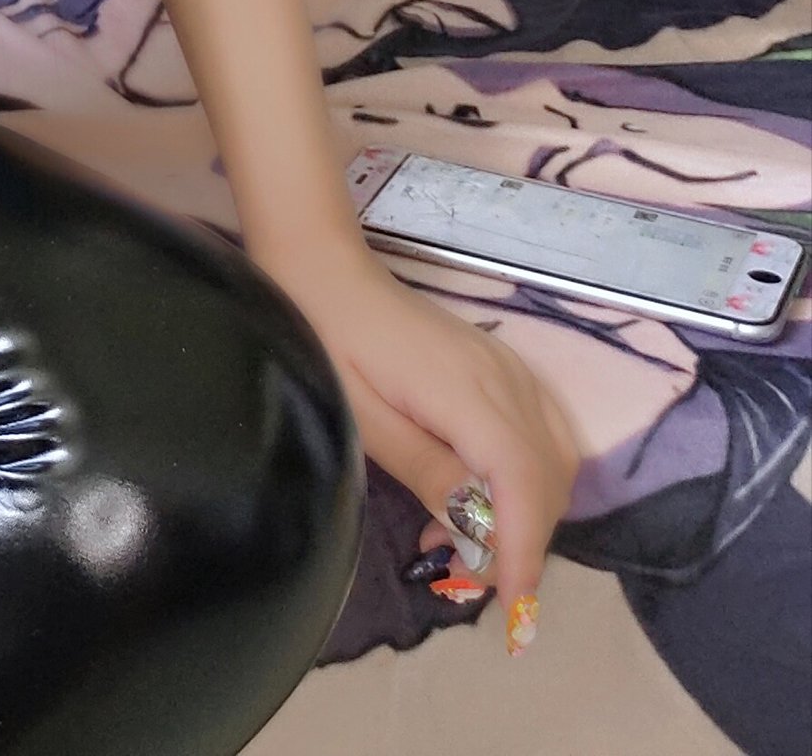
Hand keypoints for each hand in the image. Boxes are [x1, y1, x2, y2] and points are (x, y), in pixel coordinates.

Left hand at [260, 235, 579, 651]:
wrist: (328, 273)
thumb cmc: (333, 344)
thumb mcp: (366, 419)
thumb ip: (427, 472)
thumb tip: (478, 532)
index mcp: (468, 392)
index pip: (521, 483)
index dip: (523, 549)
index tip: (512, 609)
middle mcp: (506, 380)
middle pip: (547, 480)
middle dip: (520, 542)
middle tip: (464, 576)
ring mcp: (511, 371)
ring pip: (553, 463)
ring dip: (525, 515)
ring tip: (460, 543)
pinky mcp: (505, 370)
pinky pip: (543, 437)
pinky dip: (526, 482)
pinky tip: (475, 500)